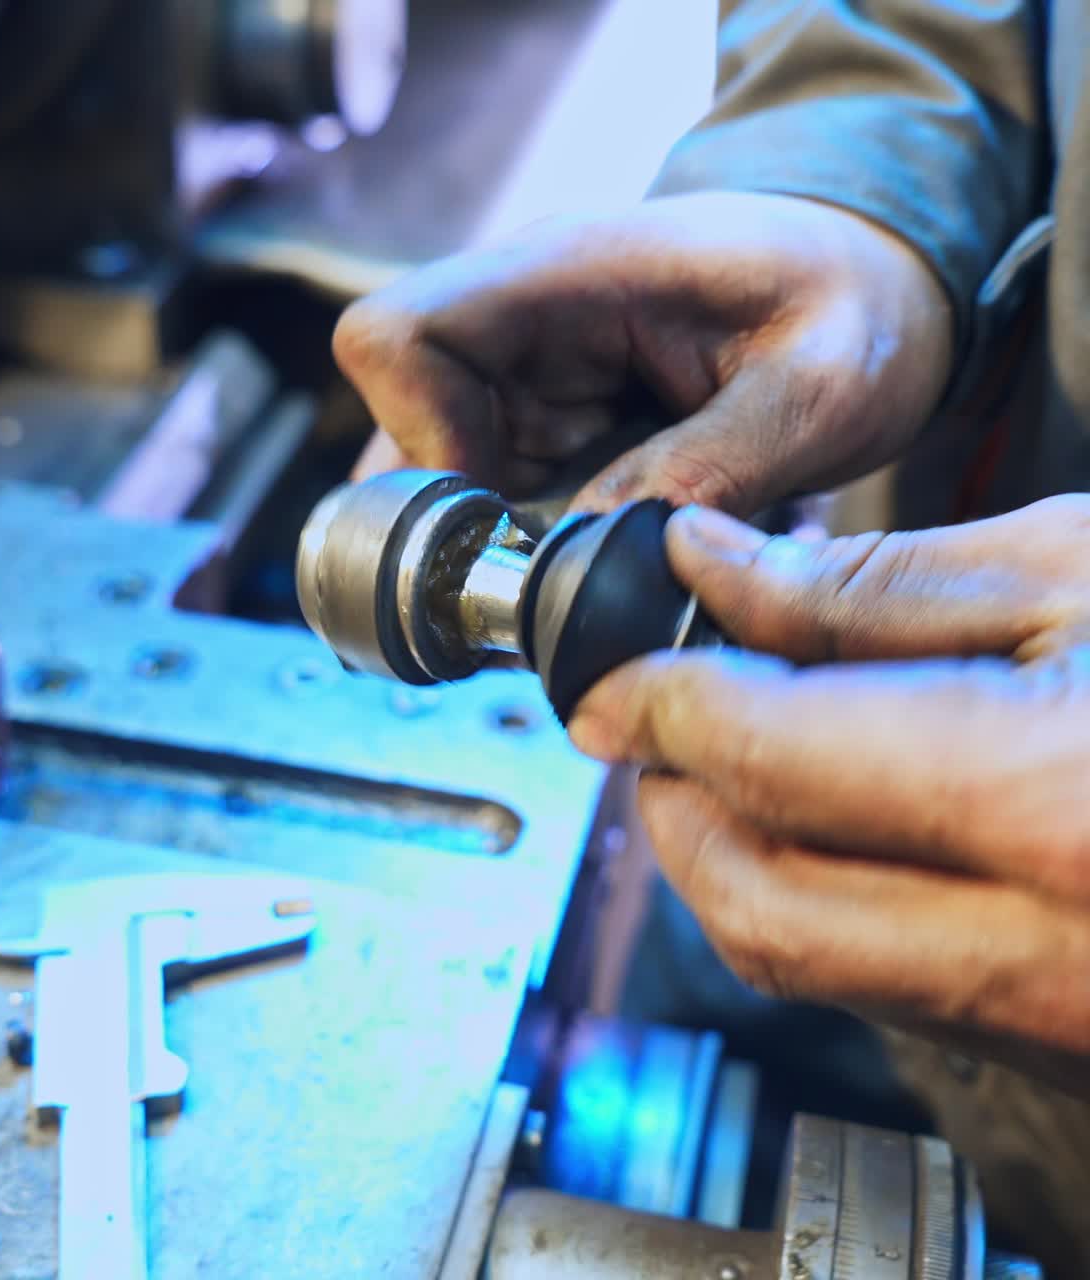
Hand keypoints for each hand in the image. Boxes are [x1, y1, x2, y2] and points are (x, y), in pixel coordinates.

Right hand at [333, 191, 951, 514]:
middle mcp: (522, 317)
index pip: (396, 337)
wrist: (875, 279)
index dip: (418, 441)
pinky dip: (533, 537)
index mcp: (568, 276)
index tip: (501, 518)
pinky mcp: (545, 413)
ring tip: (604, 560)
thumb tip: (592, 554)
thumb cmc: (859, 305)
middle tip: (561, 575)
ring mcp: (528, 368)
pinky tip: (612, 543)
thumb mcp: (820, 390)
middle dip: (465, 523)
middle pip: (402, 425)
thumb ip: (711, 468)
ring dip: (503, 538)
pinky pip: (492, 489)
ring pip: (440, 472)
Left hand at [568, 497, 1089, 1090]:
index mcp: (1052, 805)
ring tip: (734, 749)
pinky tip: (829, 811)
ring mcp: (1056, 1019)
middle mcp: (1043, 948)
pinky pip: (876, 979)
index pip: (761, 757)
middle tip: (658, 714)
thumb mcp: (1079, 574)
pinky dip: (812, 893)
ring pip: (798, 954)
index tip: (615, 672)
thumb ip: (871, 587)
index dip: (655, 702)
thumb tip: (715, 568)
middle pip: (750, 895)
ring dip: (730, 849)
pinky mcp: (1059, 1039)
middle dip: (671, 799)